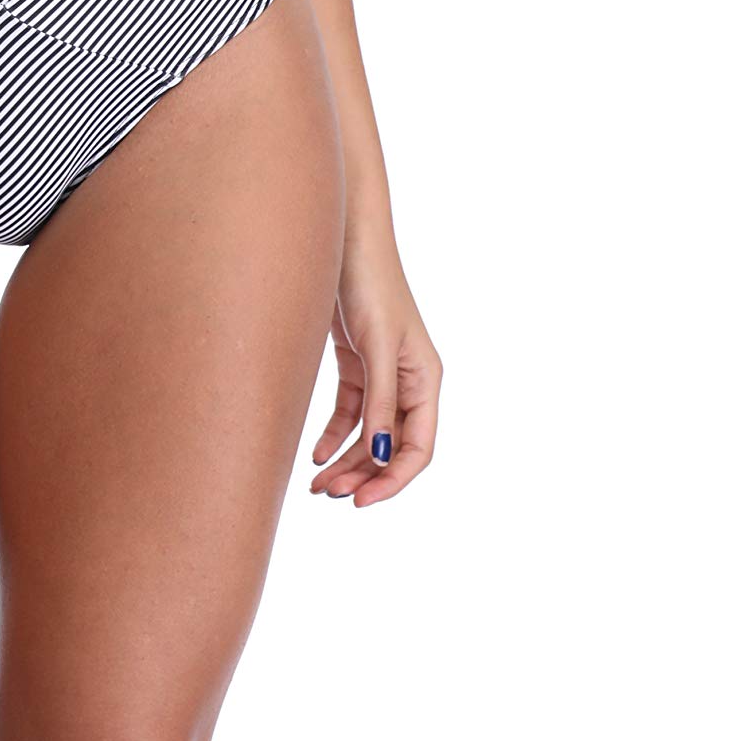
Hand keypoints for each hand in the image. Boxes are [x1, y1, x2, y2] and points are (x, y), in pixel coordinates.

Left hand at [308, 221, 440, 507]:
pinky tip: (315, 453)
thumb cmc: (369, 285)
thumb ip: (381, 402)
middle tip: (329, 494)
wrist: (343, 239)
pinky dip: (334, 434)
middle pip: (390, 445)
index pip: (418, 447)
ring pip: (368, 432)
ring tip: (318, 483)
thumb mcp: (376, 347)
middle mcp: (408, 380)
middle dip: (363, 474)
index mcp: (426, 379)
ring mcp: (381, 371)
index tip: (362, 501)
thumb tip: (382, 457)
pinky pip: (350, 410)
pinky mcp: (356, 361)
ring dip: (346, 459)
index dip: (393, 479)